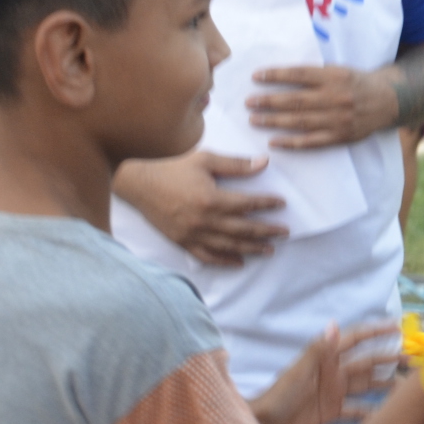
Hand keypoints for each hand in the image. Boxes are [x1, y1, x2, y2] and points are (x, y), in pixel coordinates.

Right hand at [116, 152, 288, 265]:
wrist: (139, 184)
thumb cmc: (173, 169)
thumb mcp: (205, 160)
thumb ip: (235, 164)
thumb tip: (263, 163)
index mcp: (211, 199)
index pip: (247, 204)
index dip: (266, 204)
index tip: (281, 203)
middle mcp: (204, 220)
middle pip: (243, 229)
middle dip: (266, 231)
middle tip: (284, 233)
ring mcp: (193, 234)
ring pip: (229, 246)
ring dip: (252, 249)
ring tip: (269, 250)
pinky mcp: (183, 242)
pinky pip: (207, 256)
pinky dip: (225, 261)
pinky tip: (239, 263)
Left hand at [249, 64, 395, 148]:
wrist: (387, 101)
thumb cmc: (356, 82)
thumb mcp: (339, 70)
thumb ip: (314, 74)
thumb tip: (279, 76)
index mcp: (334, 76)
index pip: (298, 75)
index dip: (275, 75)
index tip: (255, 77)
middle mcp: (335, 97)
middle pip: (296, 100)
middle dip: (268, 101)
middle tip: (248, 103)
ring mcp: (337, 119)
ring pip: (300, 121)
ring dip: (274, 121)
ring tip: (254, 120)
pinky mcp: (340, 136)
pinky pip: (311, 141)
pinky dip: (291, 142)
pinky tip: (273, 141)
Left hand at [250, 321, 399, 423]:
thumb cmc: (277, 398)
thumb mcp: (299, 373)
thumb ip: (318, 351)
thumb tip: (335, 324)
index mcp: (325, 359)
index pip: (354, 339)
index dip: (375, 331)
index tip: (398, 327)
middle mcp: (333, 374)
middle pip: (366, 362)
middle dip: (389, 359)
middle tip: (413, 360)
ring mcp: (333, 394)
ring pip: (365, 386)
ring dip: (385, 385)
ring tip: (407, 388)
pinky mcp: (331, 414)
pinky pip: (356, 411)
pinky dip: (371, 413)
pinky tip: (386, 416)